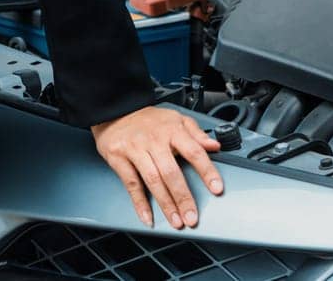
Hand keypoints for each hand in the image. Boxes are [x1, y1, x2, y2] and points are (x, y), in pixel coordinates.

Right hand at [91, 106, 223, 228]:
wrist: (116, 110)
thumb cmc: (149, 119)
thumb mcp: (177, 119)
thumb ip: (197, 134)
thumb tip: (215, 146)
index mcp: (172, 130)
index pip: (194, 151)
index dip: (207, 171)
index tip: (216, 188)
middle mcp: (155, 140)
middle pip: (172, 172)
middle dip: (183, 197)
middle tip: (192, 217)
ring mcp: (136, 149)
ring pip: (153, 180)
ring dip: (166, 204)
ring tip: (176, 221)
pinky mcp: (119, 158)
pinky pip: (131, 184)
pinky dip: (140, 203)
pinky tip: (148, 217)